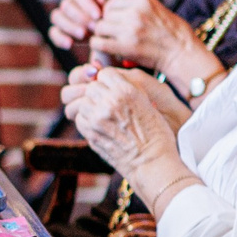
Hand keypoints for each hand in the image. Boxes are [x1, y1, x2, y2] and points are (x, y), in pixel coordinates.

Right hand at [48, 0, 117, 50]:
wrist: (115, 28)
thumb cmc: (119, 11)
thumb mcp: (121, 2)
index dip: (88, 4)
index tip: (99, 16)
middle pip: (67, 5)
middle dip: (80, 18)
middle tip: (93, 28)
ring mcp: (64, 14)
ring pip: (57, 16)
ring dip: (69, 26)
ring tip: (83, 35)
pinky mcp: (60, 29)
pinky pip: (53, 32)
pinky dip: (59, 38)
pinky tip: (70, 44)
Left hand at [59, 66, 186, 176]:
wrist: (152, 163)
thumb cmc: (156, 134)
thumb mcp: (147, 103)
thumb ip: (128, 89)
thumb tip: (110, 80)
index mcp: (127, 91)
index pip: (105, 73)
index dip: (108, 81)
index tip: (111, 89)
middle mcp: (110, 102)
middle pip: (91, 87)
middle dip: (97, 94)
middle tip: (105, 103)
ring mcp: (98, 118)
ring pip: (82, 102)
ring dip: (89, 107)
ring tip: (101, 115)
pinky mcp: (91, 134)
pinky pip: (79, 119)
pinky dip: (86, 121)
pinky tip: (98, 126)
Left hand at [88, 0, 200, 78]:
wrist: (182, 53)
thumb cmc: (169, 31)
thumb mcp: (153, 8)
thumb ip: (131, 4)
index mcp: (143, 0)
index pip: (111, 1)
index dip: (110, 11)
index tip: (116, 21)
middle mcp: (135, 12)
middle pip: (104, 13)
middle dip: (106, 22)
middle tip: (113, 32)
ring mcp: (130, 29)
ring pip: (99, 27)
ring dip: (102, 34)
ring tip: (111, 40)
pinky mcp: (127, 47)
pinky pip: (99, 43)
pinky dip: (99, 46)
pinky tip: (107, 48)